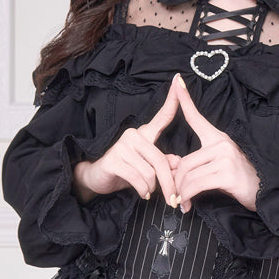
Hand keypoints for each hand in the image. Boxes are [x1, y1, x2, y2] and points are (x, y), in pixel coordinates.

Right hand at [75, 75, 184, 205]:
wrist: (98, 178)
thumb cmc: (126, 171)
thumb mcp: (148, 167)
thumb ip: (164, 163)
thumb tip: (178, 163)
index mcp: (144, 135)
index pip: (161, 117)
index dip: (173, 100)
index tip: (180, 79)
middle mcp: (133, 135)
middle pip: (161, 160)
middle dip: (169, 183)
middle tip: (173, 199)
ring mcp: (122, 146)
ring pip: (150, 173)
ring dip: (152, 188)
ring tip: (148, 191)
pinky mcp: (114, 159)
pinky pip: (138, 178)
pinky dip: (144, 190)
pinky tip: (142, 193)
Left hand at [169, 76, 260, 213]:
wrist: (264, 194)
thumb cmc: (240, 181)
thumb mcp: (220, 165)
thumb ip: (200, 163)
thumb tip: (176, 171)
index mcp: (218, 139)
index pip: (197, 118)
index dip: (185, 100)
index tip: (176, 81)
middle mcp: (221, 144)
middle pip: (185, 162)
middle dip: (176, 181)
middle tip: (176, 195)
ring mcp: (225, 158)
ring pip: (188, 174)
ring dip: (181, 192)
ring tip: (182, 202)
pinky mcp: (226, 174)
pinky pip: (196, 185)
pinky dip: (188, 197)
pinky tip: (188, 204)